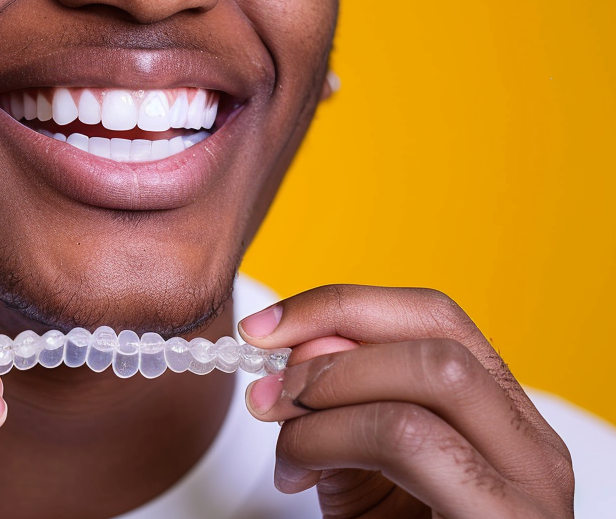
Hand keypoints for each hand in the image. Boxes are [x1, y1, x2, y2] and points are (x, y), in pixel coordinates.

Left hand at [240, 285, 573, 518]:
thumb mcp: (360, 463)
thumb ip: (339, 400)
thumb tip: (298, 340)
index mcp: (499, 414)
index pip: (433, 315)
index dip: (342, 305)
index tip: (264, 326)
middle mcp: (529, 445)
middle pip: (437, 335)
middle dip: (334, 343)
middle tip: (268, 385)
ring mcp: (528, 489)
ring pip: (433, 375)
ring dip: (331, 390)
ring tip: (281, 431)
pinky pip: (412, 439)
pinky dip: (333, 435)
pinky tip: (297, 471)